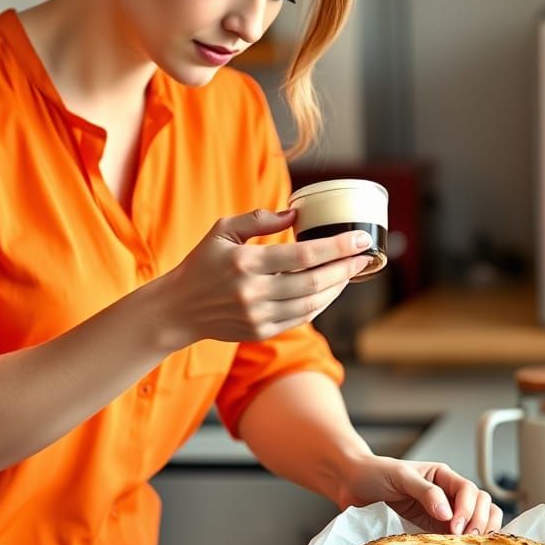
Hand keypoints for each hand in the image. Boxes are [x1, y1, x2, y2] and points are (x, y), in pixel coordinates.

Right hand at [155, 208, 369, 345]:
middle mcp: (252, 292)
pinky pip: (300, 318)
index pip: (302, 255)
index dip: (336, 247)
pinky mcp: (259, 331)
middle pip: (313, 281)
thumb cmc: (202, 263)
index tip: (360, 240)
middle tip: (365, 256)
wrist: (179, 308)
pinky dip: (320, 303)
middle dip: (345, 268)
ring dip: (337, 286)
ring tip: (351, 271)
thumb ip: (259, 219)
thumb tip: (296, 213)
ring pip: (311, 302)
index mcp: (245, 262)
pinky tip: (330, 289)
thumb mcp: (223, 231)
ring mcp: (257, 315)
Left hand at [335, 454, 502, 534]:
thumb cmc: (374, 473)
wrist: (353, 484)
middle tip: (462, 537)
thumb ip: (424, 491)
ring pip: (478, 519)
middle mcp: (447, 494)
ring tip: (464, 543)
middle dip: (478, 520)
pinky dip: (465, 542)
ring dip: (478, 530)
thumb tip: (446, 511)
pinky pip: (457, 536)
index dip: (467, 508)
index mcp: (442, 476)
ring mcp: (443, 514)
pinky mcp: (432, 530)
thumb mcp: (400, 475)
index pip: (469, 490)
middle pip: (481, 504)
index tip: (454, 524)